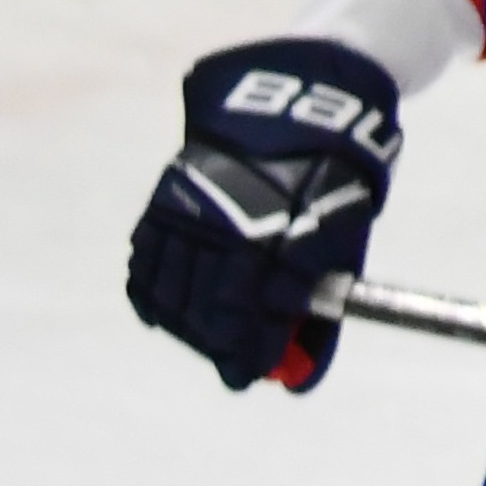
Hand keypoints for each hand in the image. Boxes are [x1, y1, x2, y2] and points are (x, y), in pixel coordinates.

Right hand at [127, 37, 399, 392]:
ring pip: (170, 295)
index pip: (244, 320)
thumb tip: (298, 381)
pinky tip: (167, 310)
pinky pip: (144, 265)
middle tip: (229, 360)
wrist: (293, 105)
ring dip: (186, 325)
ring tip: (204, 334)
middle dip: (216, 345)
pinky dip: (153, 295)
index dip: (244, 355)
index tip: (247, 374)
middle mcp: (227, 228)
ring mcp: (190, 214)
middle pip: (204, 315)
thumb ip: (316, 313)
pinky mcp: (164, 203)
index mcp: (276, 238)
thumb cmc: (330, 182)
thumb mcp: (341, 244)